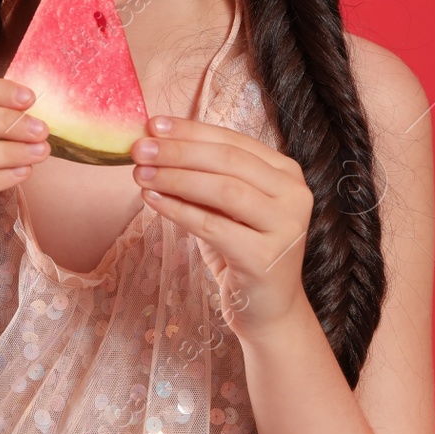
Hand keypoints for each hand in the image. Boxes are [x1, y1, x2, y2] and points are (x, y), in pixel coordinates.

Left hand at [131, 115, 314, 343]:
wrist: (266, 309)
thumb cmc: (239, 249)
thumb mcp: (224, 206)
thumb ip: (203, 174)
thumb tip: (155, 140)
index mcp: (286, 173)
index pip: (233, 141)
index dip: (191, 131)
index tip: (152, 123)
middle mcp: (294, 196)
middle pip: (228, 161)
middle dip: (179, 151)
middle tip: (139, 148)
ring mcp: (286, 227)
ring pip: (224, 190)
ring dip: (175, 178)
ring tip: (140, 174)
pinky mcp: (266, 258)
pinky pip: (213, 227)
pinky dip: (178, 210)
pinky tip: (151, 200)